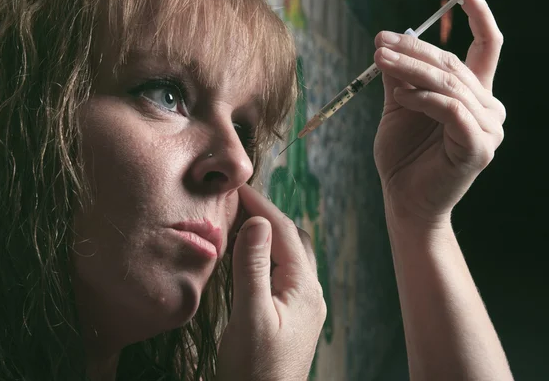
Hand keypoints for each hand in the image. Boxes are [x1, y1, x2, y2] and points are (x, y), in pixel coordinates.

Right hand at [216, 184, 325, 380]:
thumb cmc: (254, 370)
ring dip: (268, 234)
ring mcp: (303, 304)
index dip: (262, 206)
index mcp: (304, 289)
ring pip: (290, 255)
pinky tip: (251, 255)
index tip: (238, 186)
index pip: (284, 233)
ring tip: (241, 220)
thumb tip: (258, 223)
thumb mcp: (250, 317)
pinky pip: (283, 271)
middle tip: (237, 201)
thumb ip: (254, 268)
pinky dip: (268, 254)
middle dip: (267, 215)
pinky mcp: (292, 314)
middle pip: (292, 239)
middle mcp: (310, 292)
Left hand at [373, 0, 504, 224]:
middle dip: (414, 49)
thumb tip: (392, 39)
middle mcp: (488, 109)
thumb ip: (401, 77)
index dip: (478, 14)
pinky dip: (424, 99)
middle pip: (453, 64)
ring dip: (412, 69)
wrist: (403, 200)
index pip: (486, 46)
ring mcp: (488, 130)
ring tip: (380, 60)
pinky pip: (451, 111)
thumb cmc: (403, 157)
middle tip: (379, 41)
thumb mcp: (400, 107)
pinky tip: (401, 94)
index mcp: (474, 96)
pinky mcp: (477, 148)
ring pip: (449, 84)